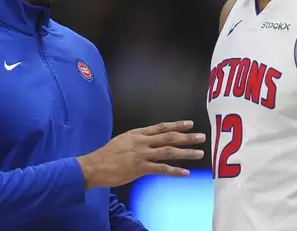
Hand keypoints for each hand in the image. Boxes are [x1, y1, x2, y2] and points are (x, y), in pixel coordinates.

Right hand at [76, 121, 204, 188]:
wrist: (95, 165)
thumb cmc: (107, 154)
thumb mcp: (123, 141)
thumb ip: (137, 140)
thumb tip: (149, 142)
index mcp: (138, 134)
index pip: (161, 127)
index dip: (176, 125)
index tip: (189, 124)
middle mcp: (142, 142)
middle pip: (169, 137)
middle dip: (187, 137)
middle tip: (201, 136)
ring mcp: (142, 155)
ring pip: (168, 151)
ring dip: (185, 152)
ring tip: (198, 153)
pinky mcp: (140, 168)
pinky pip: (161, 169)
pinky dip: (174, 171)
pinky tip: (185, 173)